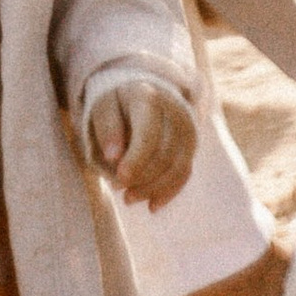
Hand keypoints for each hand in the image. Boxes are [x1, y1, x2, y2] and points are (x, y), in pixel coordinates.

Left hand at [86, 78, 197, 210]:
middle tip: (117, 189)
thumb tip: (112, 157)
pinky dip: (169, 191)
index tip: (119, 180)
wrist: (143, 90)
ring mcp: (186, 128)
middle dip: (141, 178)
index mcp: (149, 97)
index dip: (136, 161)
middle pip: (164, 154)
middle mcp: (174, 111)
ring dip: (153, 188)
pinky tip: (152, 205)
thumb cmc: (118, 102)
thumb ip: (107, 127)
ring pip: (177, 167)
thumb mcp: (104, 106)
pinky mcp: (191, 143)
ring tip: (128, 198)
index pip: (148, 134)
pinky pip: (184, 172)